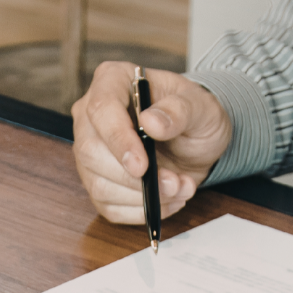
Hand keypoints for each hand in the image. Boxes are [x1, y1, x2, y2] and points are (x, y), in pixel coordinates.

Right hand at [71, 62, 231, 223]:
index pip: (101, 109)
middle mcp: (92, 116)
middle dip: (134, 178)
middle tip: (174, 183)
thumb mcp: (201, 106)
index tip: (142, 165)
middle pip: (91, 152)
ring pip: (99, 185)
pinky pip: (109, 206)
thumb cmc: (194, 115)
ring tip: (179, 189)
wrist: (196, 142)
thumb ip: (180, 110)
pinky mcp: (98, 181)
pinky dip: (141, 211)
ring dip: (143, 197)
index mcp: (112, 81)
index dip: (118, 139)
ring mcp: (91, 151)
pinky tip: (167, 201)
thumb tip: (151, 122)